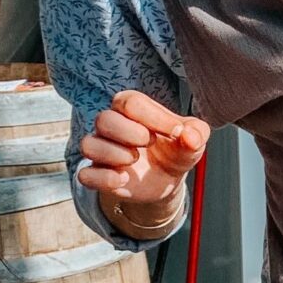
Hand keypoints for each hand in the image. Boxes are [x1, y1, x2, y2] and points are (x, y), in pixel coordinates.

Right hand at [76, 90, 208, 205]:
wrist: (168, 178)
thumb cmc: (176, 149)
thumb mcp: (193, 140)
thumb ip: (196, 133)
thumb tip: (189, 136)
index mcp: (131, 108)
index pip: (130, 103)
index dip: (155, 118)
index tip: (178, 131)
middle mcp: (111, 125)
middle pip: (104, 119)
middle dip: (131, 133)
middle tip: (151, 143)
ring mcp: (102, 150)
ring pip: (89, 145)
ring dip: (115, 155)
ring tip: (134, 160)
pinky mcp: (98, 174)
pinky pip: (85, 175)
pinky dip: (105, 179)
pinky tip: (124, 179)